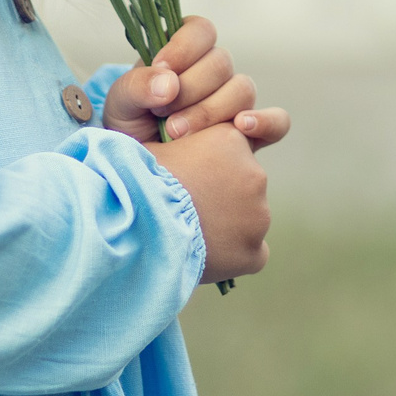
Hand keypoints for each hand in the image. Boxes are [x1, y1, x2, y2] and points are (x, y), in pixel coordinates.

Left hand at [97, 16, 291, 150]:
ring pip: (243, 90)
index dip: (184, 46)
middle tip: (162, 113)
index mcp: (184, 53)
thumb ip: (137, 86)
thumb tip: (168, 84)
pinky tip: (241, 128)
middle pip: (221, 63)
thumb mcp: (121, 104)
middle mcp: (214, 73)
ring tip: (178, 134)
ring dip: (211, 110)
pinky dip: (265, 122)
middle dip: (190, 89)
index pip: (200, 30)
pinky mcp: (252, 134)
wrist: (140, 172)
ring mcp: (235, 103)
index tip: (163, 69)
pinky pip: (277, 122)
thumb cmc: (131, 129)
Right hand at [146, 123, 269, 282]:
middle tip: (188, 210)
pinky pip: (251, 254)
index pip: (232, 151)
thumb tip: (173, 152)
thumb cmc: (137, 183)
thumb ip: (179, 147)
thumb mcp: (157, 148)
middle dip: (222, 198)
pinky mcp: (253, 251)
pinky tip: (207, 255)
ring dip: (227, 227)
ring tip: (190, 234)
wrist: (138, 225)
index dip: (211, 168)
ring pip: (247, 221)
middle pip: (243, 186)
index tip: (191, 181)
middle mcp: (254, 173)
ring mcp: (258, 214)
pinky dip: (234, 256)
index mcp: (231, 140)